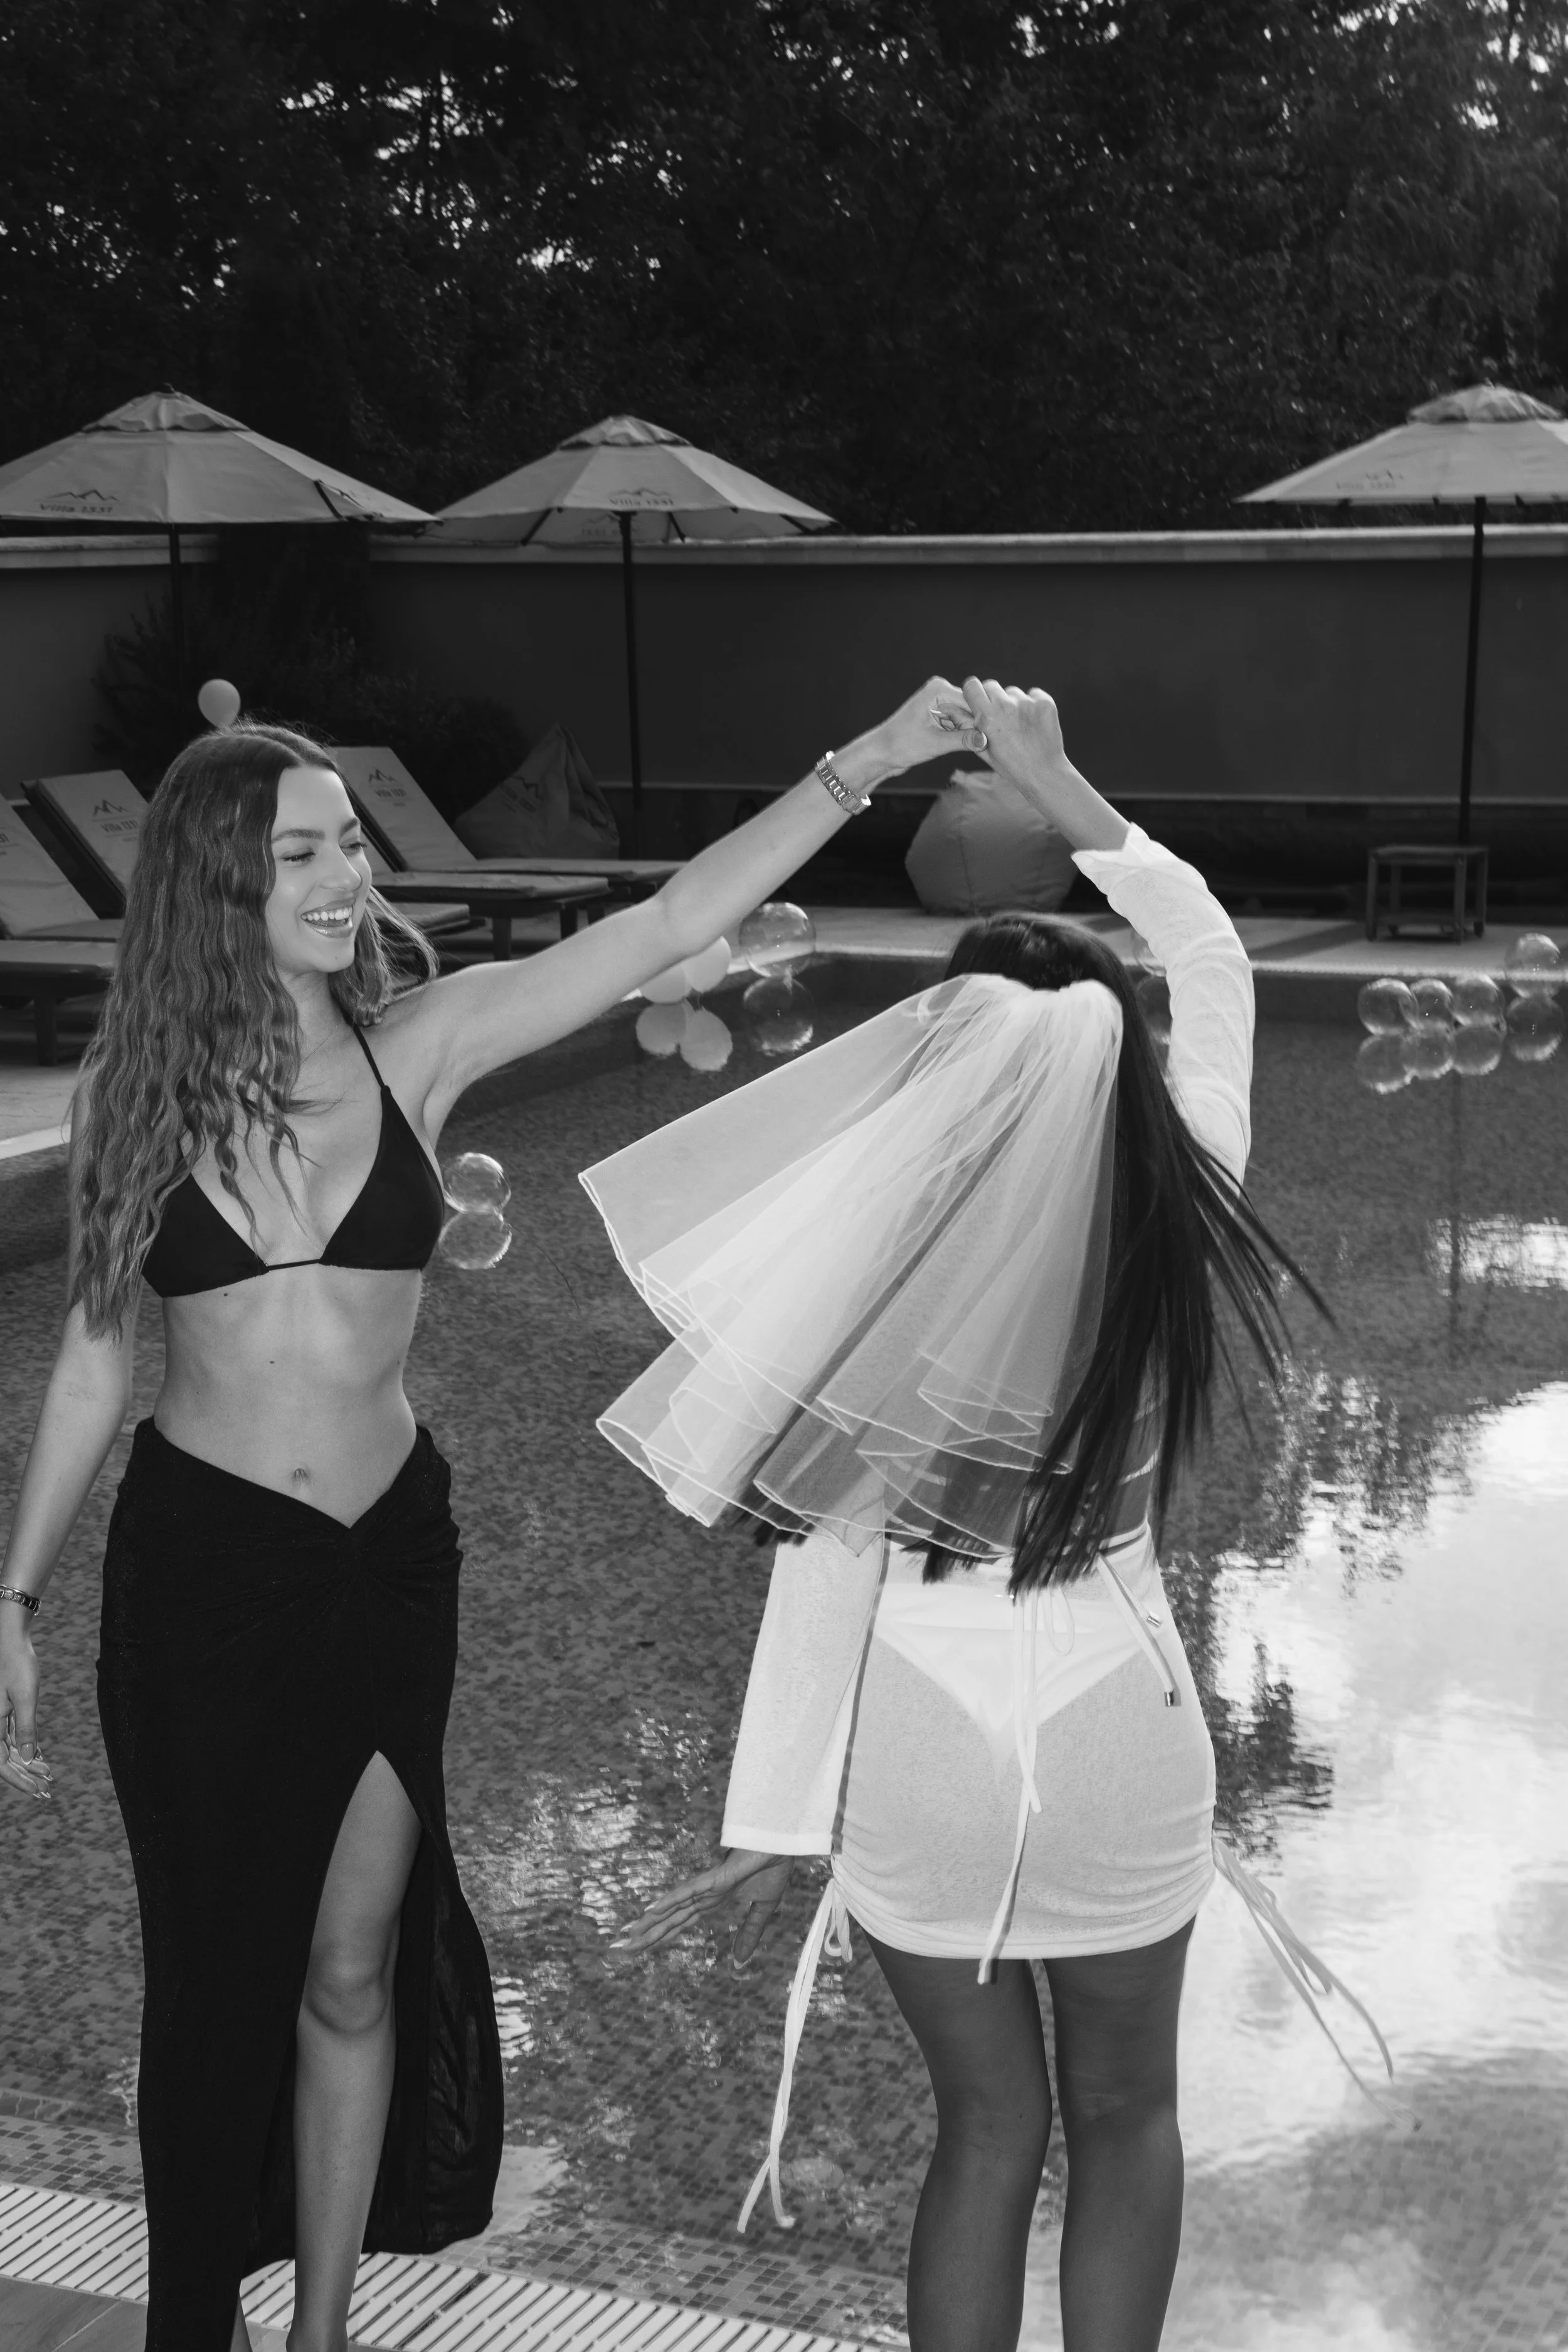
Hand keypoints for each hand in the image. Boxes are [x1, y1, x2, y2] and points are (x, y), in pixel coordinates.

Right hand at [0, 1629, 50, 1802]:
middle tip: (46, 1790)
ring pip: (9, 1749)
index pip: (1, 1764)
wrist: (10, 1640)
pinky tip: (38, 1758)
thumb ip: (26, 1729)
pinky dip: (25, 1748)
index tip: (37, 1791)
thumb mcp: (25, 1697)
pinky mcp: (3, 1710)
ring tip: (47, 1776)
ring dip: (27, 1764)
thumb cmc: (17, 1665)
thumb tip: (28, 1760)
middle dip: (25, 1776)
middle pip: (5, 1760)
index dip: (18, 1780)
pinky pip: (12, 1737)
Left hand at [609, 1847, 793, 1965]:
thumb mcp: (761, 1911)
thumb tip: (739, 1964)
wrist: (783, 1846)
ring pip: (672, 1907)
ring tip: (624, 1934)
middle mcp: (703, 1896)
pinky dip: (670, 1900)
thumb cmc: (772, 1869)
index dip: (657, 1937)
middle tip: (617, 1949)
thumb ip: (749, 1935)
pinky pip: (689, 1891)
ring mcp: (707, 1886)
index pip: (677, 1924)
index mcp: (710, 1903)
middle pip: (667, 1920)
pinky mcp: (716, 1877)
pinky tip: (651, 1910)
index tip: (635, 1949)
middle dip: (644, 1935)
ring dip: (648, 1922)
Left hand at [860, 676, 988, 780]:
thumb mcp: (935, 743)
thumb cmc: (900, 745)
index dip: (982, 721)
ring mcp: (939, 703)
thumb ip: (963, 740)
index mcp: (939, 689)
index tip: (991, 738)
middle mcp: (940, 691)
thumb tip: (987, 740)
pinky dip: (961, 735)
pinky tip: (962, 745)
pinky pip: (959, 724)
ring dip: (968, 733)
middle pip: (971, 709)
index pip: (973, 702)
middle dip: (975, 728)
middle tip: (981, 745)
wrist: (880, 753)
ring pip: (967, 718)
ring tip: (968, 746)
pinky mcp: (938, 715)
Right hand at [954, 679, 1125, 850]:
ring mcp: (1027, 703)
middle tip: (999, 717)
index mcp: (987, 717)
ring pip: (1012, 691)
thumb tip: (948, 708)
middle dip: (992, 698)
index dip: (974, 693)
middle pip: (991, 685)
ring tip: (1020, 725)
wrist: (1044, 774)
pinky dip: (1032, 704)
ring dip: (1013, 703)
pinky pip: (1033, 693)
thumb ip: (966, 726)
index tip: (978, 702)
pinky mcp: (1044, 702)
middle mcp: (1006, 706)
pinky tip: (1034, 722)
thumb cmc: (1011, 766)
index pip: (972, 685)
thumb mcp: (983, 749)